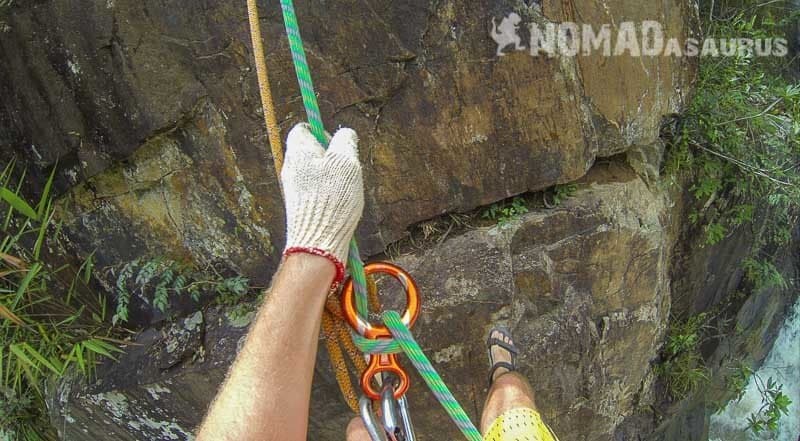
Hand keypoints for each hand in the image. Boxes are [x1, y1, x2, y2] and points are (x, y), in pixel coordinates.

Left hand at [281, 123, 363, 282]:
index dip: (322, 133)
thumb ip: (346, 141)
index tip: (338, 146)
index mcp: (298, 152)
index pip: (303, 129)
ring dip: (333, 179)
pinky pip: (315, 192)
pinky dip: (329, 195)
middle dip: (331, 159)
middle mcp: (290, 168)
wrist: (318, 242)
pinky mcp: (298, 207)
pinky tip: (339, 207)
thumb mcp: (346, 162)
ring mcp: (293, 189)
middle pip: (311, 153)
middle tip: (346, 172)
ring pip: (315, 173)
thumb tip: (345, 134)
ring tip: (344, 193)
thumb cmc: (332, 200)